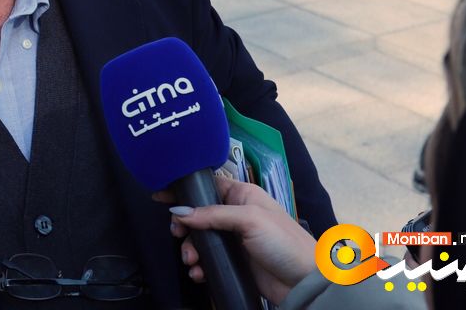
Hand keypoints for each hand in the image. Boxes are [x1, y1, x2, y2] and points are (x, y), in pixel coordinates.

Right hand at [158, 175, 316, 305]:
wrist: (304, 281)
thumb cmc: (283, 242)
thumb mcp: (249, 219)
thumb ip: (213, 214)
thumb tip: (180, 211)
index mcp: (242, 195)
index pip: (207, 185)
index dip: (184, 189)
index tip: (161, 195)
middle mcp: (236, 214)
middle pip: (198, 214)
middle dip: (184, 225)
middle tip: (177, 234)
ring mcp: (234, 239)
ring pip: (200, 238)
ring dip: (190, 248)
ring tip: (191, 260)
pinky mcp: (234, 261)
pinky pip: (208, 259)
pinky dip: (200, 265)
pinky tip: (199, 272)